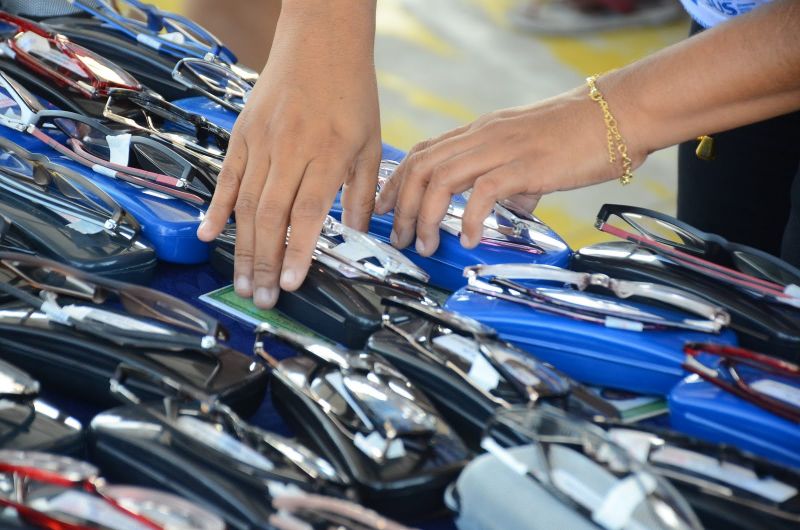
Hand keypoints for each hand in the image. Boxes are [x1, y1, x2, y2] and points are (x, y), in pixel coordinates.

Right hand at [197, 1, 380, 308]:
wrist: (320, 40)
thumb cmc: (350, 91)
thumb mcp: (371, 142)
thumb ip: (364, 191)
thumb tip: (362, 234)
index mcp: (327, 153)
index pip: (308, 212)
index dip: (298, 251)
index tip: (292, 284)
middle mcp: (289, 150)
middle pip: (271, 216)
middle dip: (264, 263)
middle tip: (261, 298)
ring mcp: (260, 141)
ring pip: (245, 203)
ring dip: (242, 247)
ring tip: (242, 281)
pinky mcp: (242, 134)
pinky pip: (227, 177)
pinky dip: (217, 207)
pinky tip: (208, 235)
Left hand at [374, 85, 646, 255]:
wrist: (620, 114)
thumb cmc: (581, 134)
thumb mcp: (533, 154)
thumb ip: (516, 180)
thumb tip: (511, 208)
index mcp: (483, 132)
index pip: (425, 152)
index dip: (398, 181)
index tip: (387, 208)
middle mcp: (485, 136)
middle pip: (422, 166)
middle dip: (401, 205)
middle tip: (398, 236)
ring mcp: (503, 149)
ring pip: (441, 178)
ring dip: (424, 216)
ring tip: (426, 244)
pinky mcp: (525, 165)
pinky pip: (482, 192)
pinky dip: (467, 219)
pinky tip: (467, 239)